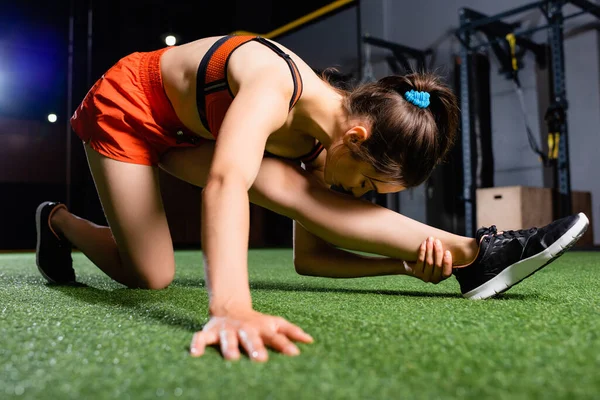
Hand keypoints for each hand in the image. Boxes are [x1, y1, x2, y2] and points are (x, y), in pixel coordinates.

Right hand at [190, 309, 312, 361]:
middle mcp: (245, 329)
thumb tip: (310, 340)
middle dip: (255, 347)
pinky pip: (201, 338)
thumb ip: (291, 332)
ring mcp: (227, 330)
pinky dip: (198, 344)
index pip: (276, 337)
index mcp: (262, 328)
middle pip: (251, 338)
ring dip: (230, 347)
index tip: (295, 354)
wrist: (231, 308)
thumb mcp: (275, 324)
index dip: (285, 344)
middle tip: (261, 358)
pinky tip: (195, 354)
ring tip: (232, 358)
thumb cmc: (257, 323)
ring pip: (228, 339)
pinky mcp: (210, 332)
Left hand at [405, 237, 452, 283]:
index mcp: (443, 276)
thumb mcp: (441, 258)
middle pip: (437, 265)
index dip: (447, 262)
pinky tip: (424, 244)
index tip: (447, 251)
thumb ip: (446, 255)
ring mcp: (425, 277)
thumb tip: (457, 245)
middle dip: (438, 252)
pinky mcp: (417, 272)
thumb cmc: (432, 258)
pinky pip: (421, 261)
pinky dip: (422, 251)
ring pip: (429, 262)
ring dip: (430, 249)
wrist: (414, 264)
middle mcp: (434, 279)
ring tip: (430, 239)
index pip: (447, 273)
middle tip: (437, 241)